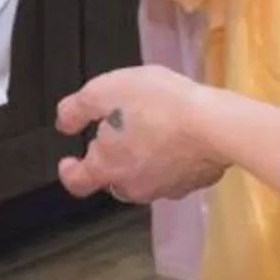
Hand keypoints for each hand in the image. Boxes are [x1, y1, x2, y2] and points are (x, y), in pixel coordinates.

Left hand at [56, 66, 232, 202]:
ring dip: (141, 159)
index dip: (69, 172)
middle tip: (118, 132)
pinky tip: (178, 136)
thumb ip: (76, 109)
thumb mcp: (104, 91)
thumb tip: (64, 122)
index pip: (77, 183)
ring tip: (151, 128)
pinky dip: (170, 160)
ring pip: (143, 178)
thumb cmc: (159, 105)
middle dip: (110, 160)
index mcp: (107, 167)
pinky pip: (174, 173)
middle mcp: (134, 186)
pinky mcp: (193, 182)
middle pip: (112, 179)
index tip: (68, 162)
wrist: (215, 124)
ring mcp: (166, 188)